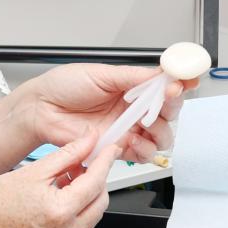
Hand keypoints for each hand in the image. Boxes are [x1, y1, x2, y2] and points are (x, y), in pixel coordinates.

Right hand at [0, 132, 119, 227]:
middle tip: (85, 160)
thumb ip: (66, 155)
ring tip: (69, 176)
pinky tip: (62, 192)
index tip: (110, 149)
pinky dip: (78, 207)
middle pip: (100, 201)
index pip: (96, 182)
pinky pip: (80, 224)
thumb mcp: (32, 171)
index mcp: (60, 211)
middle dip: (98, 179)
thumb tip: (87, 142)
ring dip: (89, 193)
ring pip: (93, 214)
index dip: (105, 162)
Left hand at [15, 64, 197, 162]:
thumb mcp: (101, 74)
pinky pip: (142, 154)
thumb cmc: (63, 86)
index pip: (163, 88)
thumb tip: (162, 74)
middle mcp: (131, 109)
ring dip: (159, 132)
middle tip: (162, 102)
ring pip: (160, 136)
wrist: (41, 109)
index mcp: (130, 87)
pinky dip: (144, 150)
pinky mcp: (116, 148)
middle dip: (170, 108)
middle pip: (168, 113)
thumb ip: (134, 77)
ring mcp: (125, 129)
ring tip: (144, 125)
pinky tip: (134, 142)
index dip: (178, 86)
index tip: (187, 82)